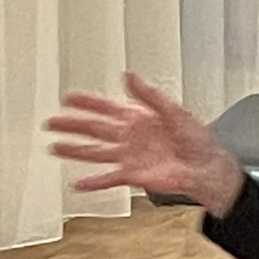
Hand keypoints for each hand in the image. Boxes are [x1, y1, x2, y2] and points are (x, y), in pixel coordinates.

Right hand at [44, 71, 243, 215]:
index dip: (88, 102)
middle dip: (72, 124)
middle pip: (95, 128)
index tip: (68, 97)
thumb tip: (130, 75)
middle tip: (51, 121)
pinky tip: (79, 183)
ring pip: (96, 152)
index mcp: (139, 117)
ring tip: (55, 147)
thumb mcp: (174, 110)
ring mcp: (130, 156)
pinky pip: (109, 178)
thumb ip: (149, 95)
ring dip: (75, 150)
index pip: (107, 106)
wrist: (207, 167)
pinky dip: (94, 182)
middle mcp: (131, 136)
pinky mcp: (134, 175)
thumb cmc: (197, 139)